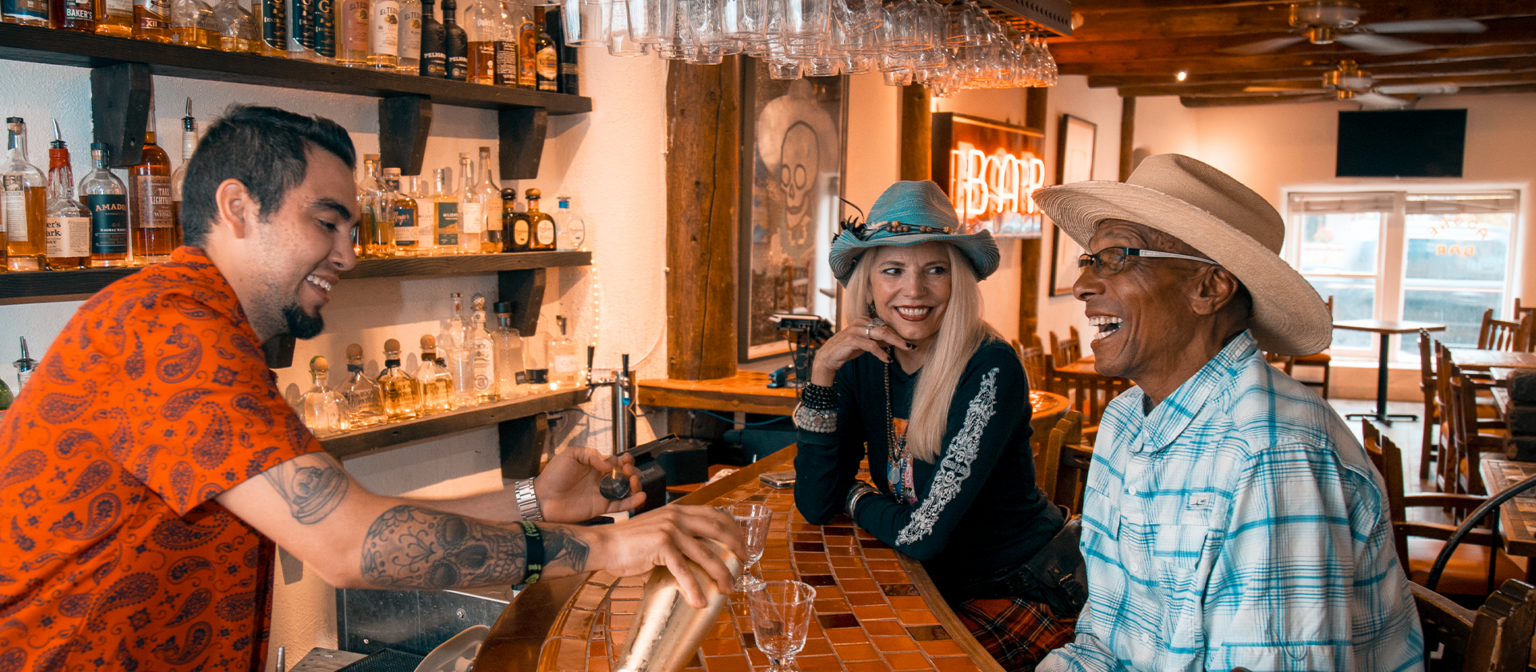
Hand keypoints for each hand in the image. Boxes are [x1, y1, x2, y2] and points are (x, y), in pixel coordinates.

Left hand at [535, 447, 644, 522]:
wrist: (543, 498)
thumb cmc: (553, 475)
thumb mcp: (570, 454)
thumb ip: (590, 454)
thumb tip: (608, 464)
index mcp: (595, 466)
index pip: (617, 461)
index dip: (625, 459)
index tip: (625, 460)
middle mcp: (601, 480)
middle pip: (625, 475)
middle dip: (632, 471)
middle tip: (628, 471)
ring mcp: (602, 494)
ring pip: (627, 490)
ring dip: (636, 485)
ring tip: (634, 482)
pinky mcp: (601, 508)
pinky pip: (621, 505)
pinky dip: (633, 502)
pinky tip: (640, 496)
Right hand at [586, 505, 746, 607]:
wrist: (604, 545)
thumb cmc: (628, 543)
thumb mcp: (657, 532)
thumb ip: (675, 542)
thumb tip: (691, 564)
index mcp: (677, 510)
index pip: (714, 514)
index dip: (732, 528)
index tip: (741, 543)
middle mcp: (677, 516)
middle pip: (717, 529)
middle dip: (735, 546)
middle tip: (745, 562)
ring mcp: (670, 530)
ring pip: (706, 553)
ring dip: (720, 573)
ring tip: (728, 588)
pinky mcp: (661, 546)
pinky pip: (684, 570)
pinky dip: (694, 588)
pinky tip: (700, 601)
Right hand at [809, 316, 913, 386]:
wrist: (828, 358)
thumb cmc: (846, 350)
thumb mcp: (865, 344)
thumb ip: (878, 341)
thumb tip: (894, 341)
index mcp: (864, 320)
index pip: (885, 326)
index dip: (898, 334)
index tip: (910, 342)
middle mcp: (860, 322)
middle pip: (885, 328)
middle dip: (900, 337)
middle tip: (912, 346)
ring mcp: (856, 329)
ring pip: (881, 334)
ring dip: (895, 342)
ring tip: (905, 349)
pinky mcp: (852, 339)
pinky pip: (871, 345)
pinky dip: (881, 353)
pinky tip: (887, 360)